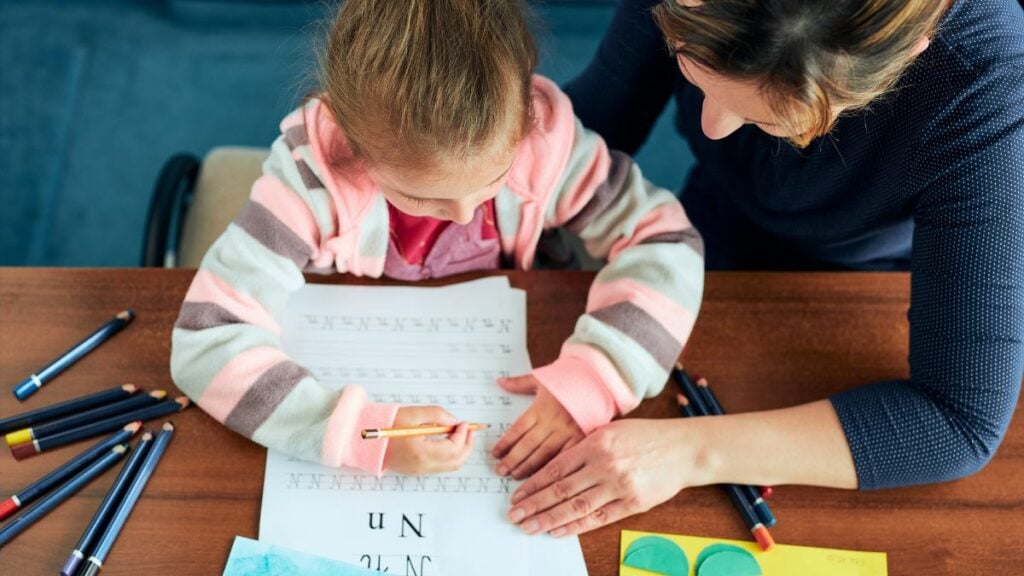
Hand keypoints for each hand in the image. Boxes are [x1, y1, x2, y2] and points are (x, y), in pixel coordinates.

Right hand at [383, 406, 474, 474]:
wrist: (367, 440)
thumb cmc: (386, 425)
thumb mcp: (412, 414)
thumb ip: (436, 415)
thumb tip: (454, 420)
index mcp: (421, 452)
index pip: (453, 448)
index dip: (462, 435)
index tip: (464, 423)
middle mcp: (422, 465)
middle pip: (456, 461)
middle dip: (467, 445)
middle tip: (469, 430)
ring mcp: (420, 470)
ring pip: (451, 466)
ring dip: (460, 451)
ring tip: (460, 434)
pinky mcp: (417, 470)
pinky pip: (441, 466)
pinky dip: (451, 455)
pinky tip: (448, 441)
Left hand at [491, 375, 583, 479]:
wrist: (597, 381)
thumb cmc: (569, 379)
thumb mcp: (542, 378)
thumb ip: (520, 383)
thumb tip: (500, 382)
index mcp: (541, 408)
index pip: (518, 429)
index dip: (505, 443)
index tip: (495, 453)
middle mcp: (552, 422)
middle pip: (528, 444)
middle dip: (512, 459)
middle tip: (500, 471)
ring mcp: (567, 432)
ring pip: (544, 454)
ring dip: (528, 467)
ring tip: (515, 476)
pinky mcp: (581, 439)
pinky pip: (564, 457)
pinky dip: (552, 468)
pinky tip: (542, 478)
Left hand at [506, 418, 693, 536]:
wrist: (683, 448)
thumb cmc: (646, 436)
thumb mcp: (610, 429)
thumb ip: (584, 445)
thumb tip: (555, 465)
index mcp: (595, 443)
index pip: (555, 468)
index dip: (533, 484)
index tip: (517, 495)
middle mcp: (604, 464)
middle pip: (560, 490)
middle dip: (534, 504)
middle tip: (515, 515)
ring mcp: (618, 485)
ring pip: (576, 506)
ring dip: (549, 519)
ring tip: (530, 526)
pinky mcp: (632, 503)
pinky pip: (599, 517)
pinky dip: (576, 525)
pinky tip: (559, 530)